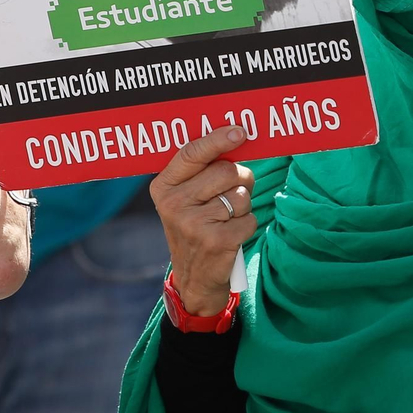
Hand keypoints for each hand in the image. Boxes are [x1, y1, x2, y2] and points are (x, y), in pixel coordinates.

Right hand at [150, 126, 255, 315]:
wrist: (194, 279)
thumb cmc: (196, 225)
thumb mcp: (186, 198)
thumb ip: (202, 170)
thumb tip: (236, 137)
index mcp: (164, 187)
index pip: (192, 152)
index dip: (218, 139)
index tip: (240, 132)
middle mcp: (174, 204)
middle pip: (227, 171)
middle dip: (240, 179)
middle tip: (232, 193)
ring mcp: (194, 224)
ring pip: (241, 196)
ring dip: (243, 206)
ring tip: (226, 219)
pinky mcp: (216, 242)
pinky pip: (249, 218)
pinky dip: (247, 226)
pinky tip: (231, 236)